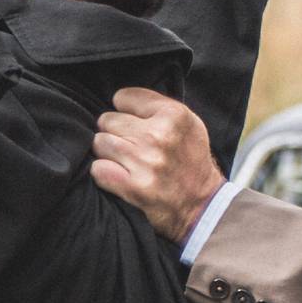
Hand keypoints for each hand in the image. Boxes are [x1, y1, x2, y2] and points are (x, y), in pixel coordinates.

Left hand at [92, 89, 228, 243]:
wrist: (203, 205)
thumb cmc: (192, 161)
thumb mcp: (189, 124)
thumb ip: (158, 106)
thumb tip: (120, 99)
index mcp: (174, 115)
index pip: (122, 97)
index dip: (125, 111)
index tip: (134, 123)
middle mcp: (158, 136)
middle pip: (107, 120)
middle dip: (115, 132)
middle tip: (131, 146)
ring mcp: (145, 162)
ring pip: (99, 143)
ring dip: (108, 153)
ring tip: (125, 161)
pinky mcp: (134, 187)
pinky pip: (98, 169)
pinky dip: (104, 173)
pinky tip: (118, 176)